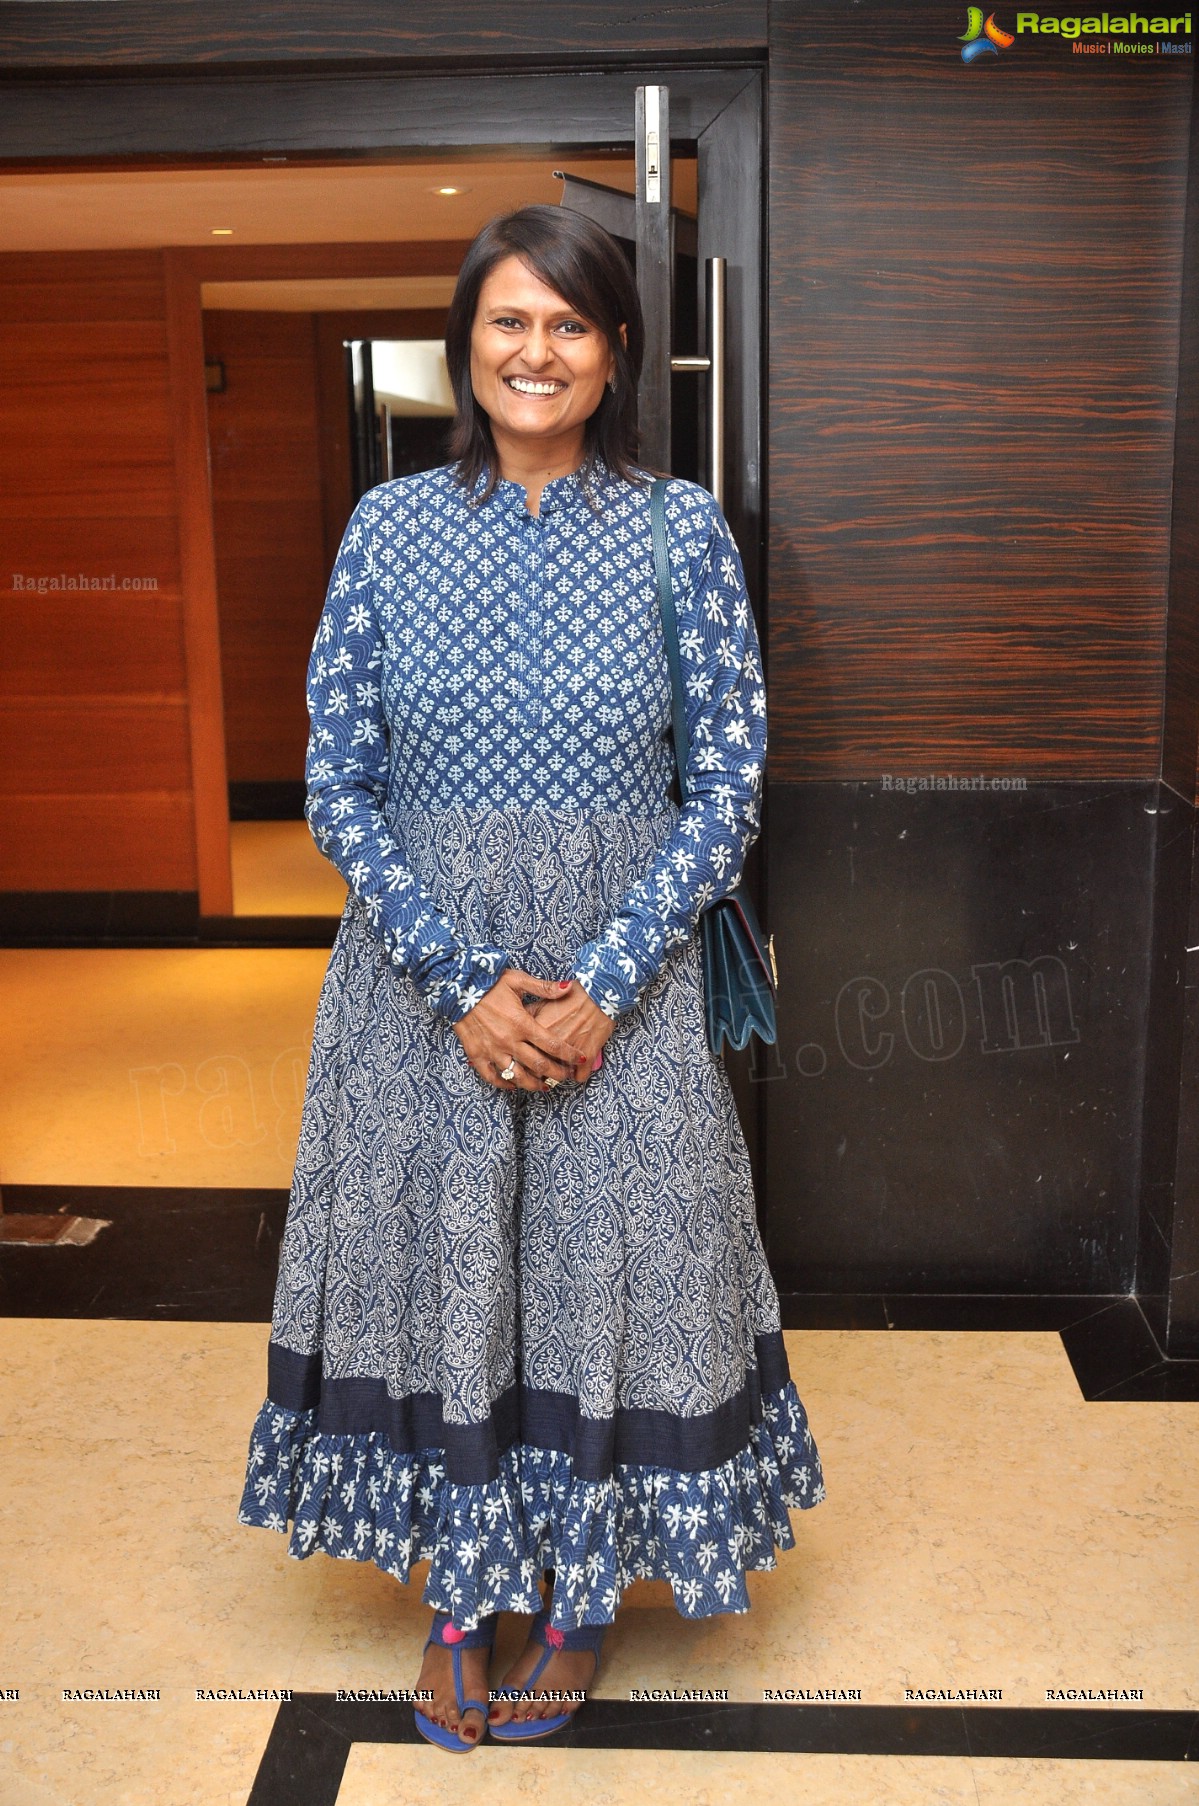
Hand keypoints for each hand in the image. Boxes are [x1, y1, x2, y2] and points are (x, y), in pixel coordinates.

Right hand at [453, 967, 590, 1092]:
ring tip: (543, 1086)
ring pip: (517, 1076)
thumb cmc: (489, 983)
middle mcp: (509, 1041)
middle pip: (538, 1065)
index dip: (569, 1054)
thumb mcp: (517, 980)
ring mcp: (492, 1050)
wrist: (457, 988)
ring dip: (533, 1084)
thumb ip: (543, 987)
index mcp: (522, 1023)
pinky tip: (513, 1085)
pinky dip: (504, 1084)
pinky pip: (492, 1077)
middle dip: (555, 1074)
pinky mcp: (477, 1055)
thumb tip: (569, 986)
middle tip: (564, 1077)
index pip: (552, 1044)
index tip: (580, 1059)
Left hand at [522, 980, 613, 1084]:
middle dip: (536, 1073)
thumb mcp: (543, 999)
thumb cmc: (571, 995)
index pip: (520, 1055)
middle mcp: (549, 1046)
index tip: (524, 1060)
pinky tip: (575, 1070)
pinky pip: (579, 1077)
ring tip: (557, 1069)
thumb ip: (527, 1014)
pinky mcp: (587, 1058)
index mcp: (535, 1031)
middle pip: (537, 1071)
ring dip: (557, 1075)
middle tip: (539, 1069)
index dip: (520, 1060)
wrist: (598, 994)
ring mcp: (568, 1054)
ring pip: (558, 1076)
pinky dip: (577, 1075)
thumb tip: (516, 1022)